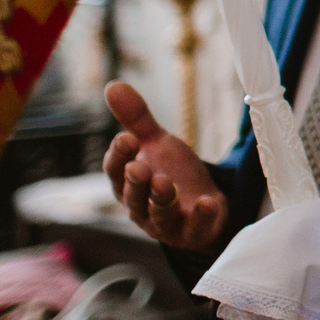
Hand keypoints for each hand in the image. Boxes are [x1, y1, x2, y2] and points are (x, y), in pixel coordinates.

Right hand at [101, 81, 227, 250]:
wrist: (205, 203)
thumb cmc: (173, 173)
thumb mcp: (157, 143)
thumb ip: (136, 119)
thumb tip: (113, 85)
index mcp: (128, 184)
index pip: (115, 171)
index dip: (119, 156)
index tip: (128, 138)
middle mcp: (142, 208)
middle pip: (133, 197)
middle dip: (135, 182)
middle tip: (139, 166)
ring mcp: (167, 224)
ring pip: (159, 216)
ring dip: (161, 199)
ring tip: (164, 183)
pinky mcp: (193, 234)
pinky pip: (194, 231)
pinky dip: (199, 218)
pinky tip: (206, 202)